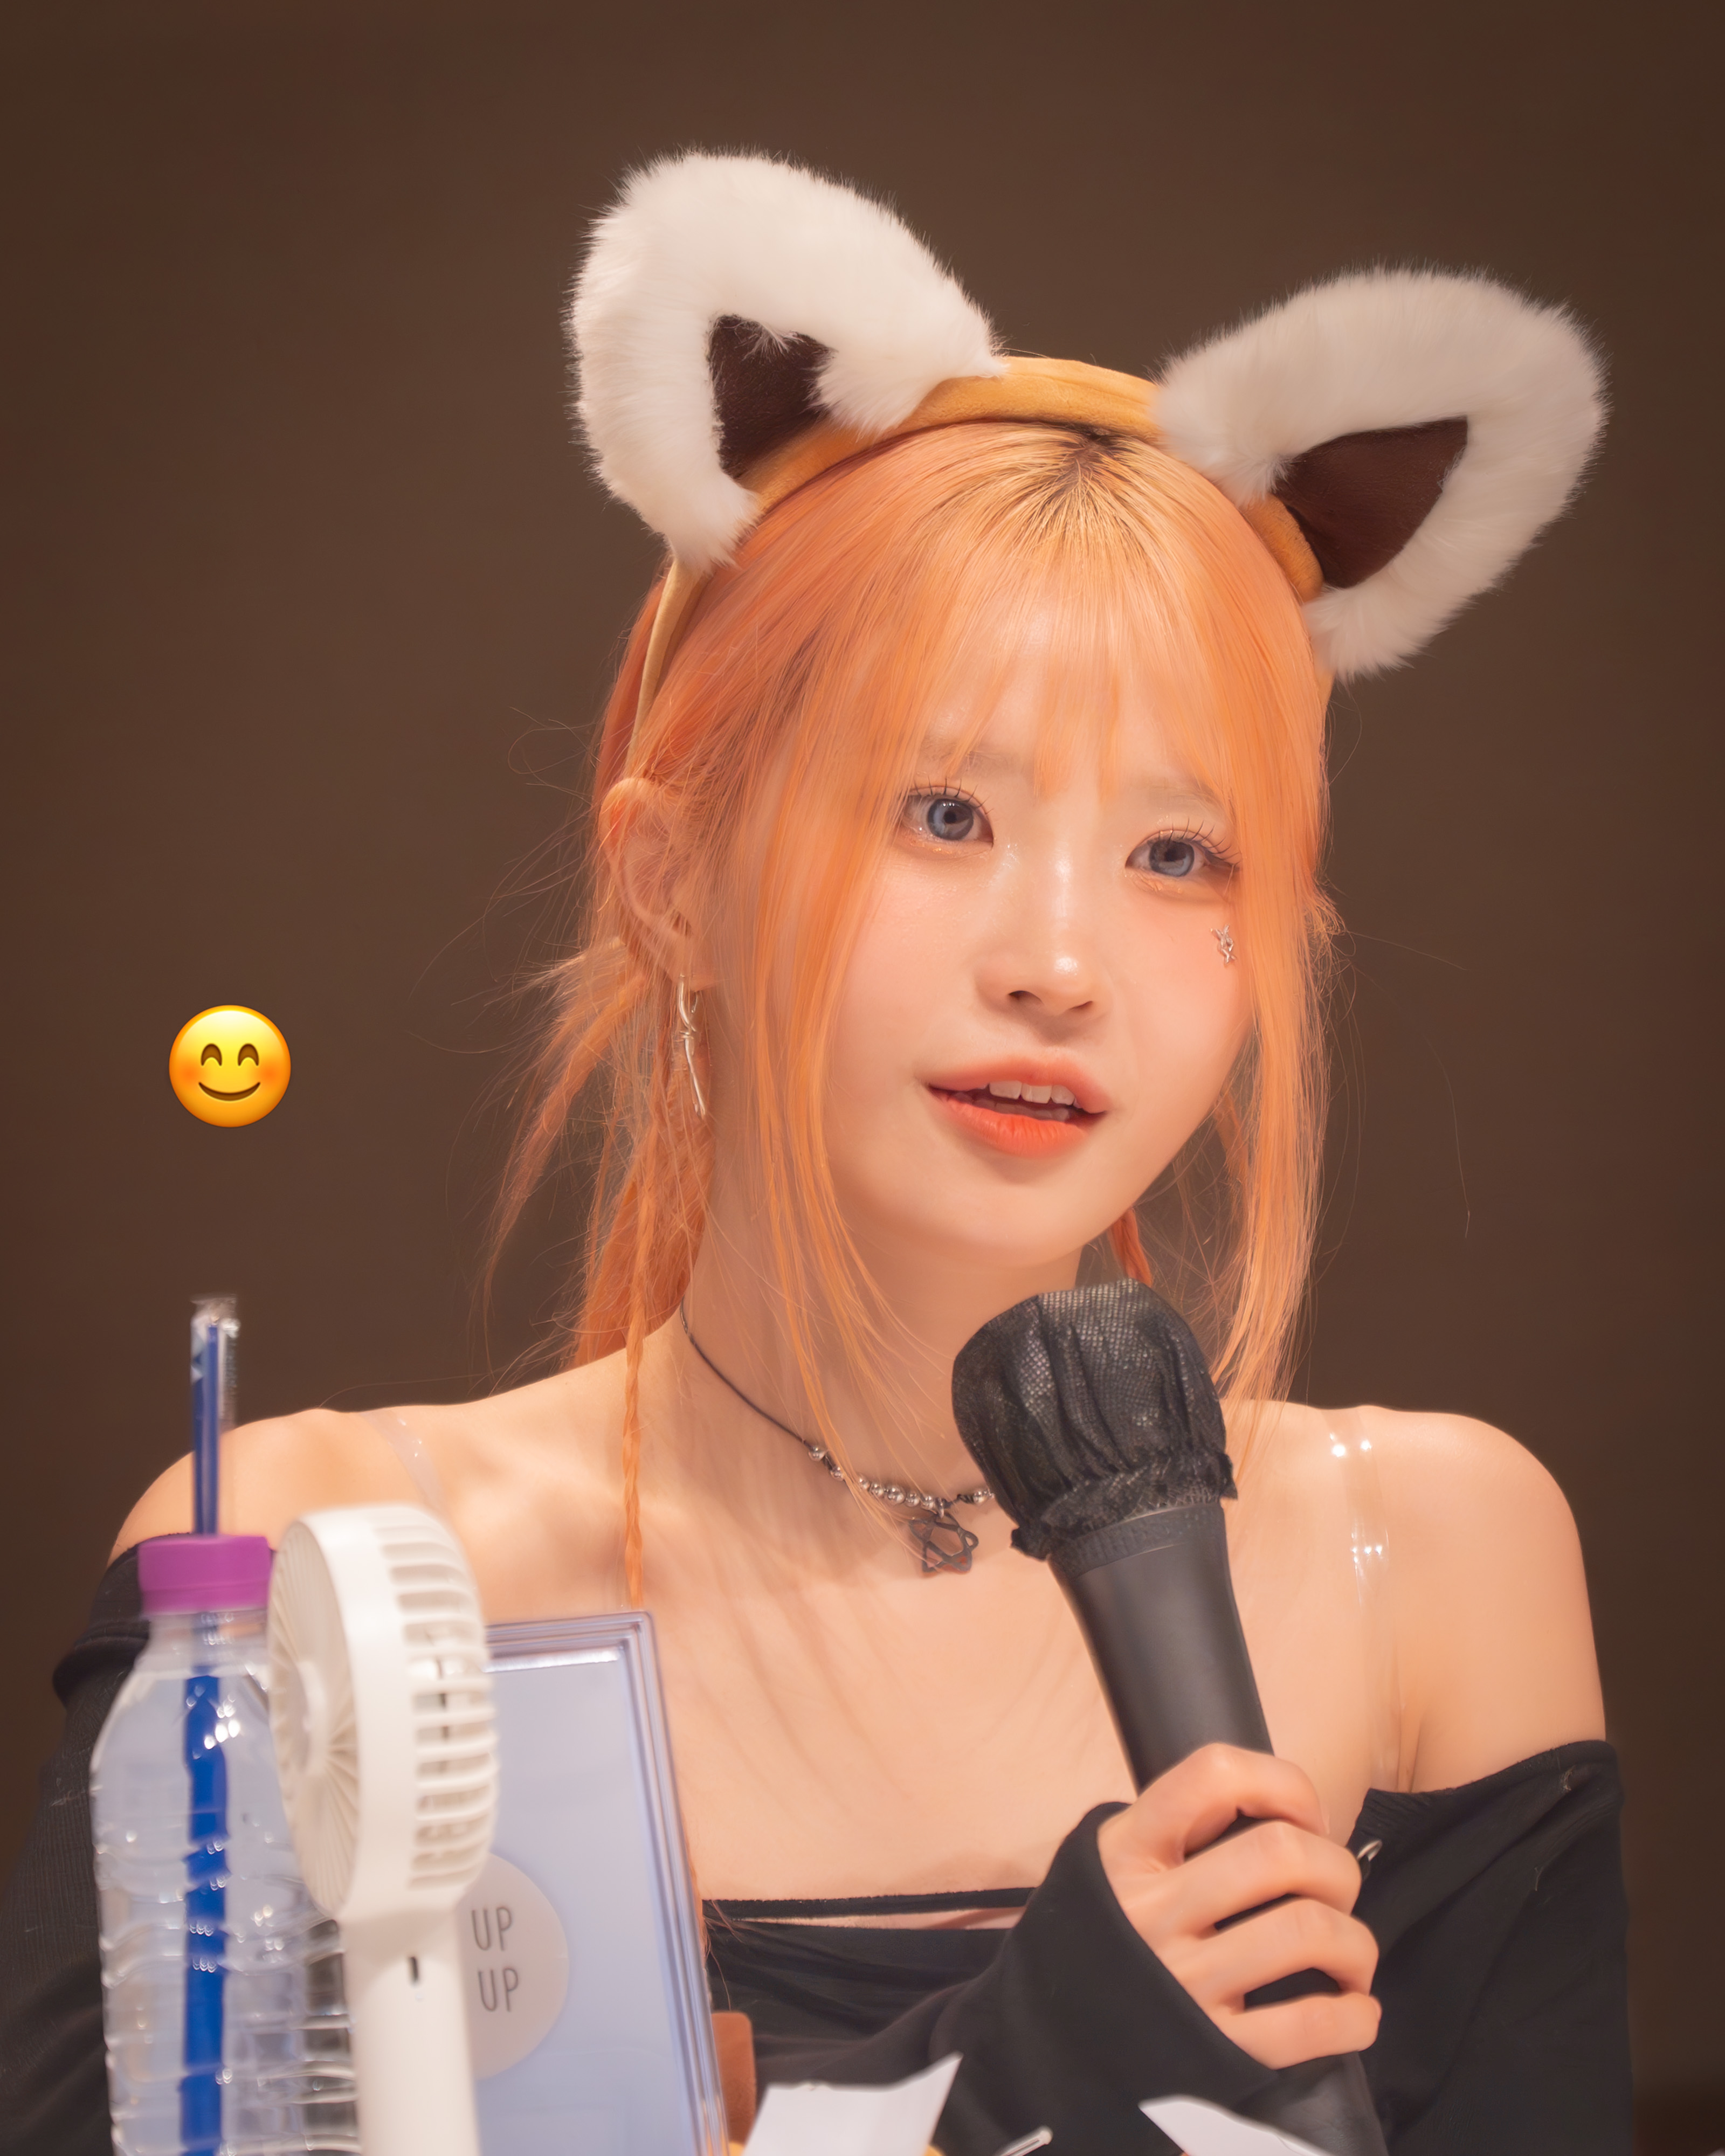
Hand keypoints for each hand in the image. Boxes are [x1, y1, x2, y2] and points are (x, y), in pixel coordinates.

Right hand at [1095, 1744, 1379, 2069]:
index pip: (1215, 1774)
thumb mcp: (1116, 1863)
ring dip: (1355, 1942)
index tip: (1304, 1817)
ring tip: (1350, 1953)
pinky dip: (1354, 2016)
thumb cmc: (1107, 1939)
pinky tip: (1354, 2009)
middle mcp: (1151, 1911)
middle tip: (1336, 1890)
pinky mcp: (1211, 2050)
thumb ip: (1177, 1830)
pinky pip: (1308, 2025)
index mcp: (1128, 1851)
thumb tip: (1283, 1812)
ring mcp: (1182, 1982)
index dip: (1284, 1784)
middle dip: (1336, 1867)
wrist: (1051, 2045)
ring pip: (1306, 1931)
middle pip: (1279, 1852)